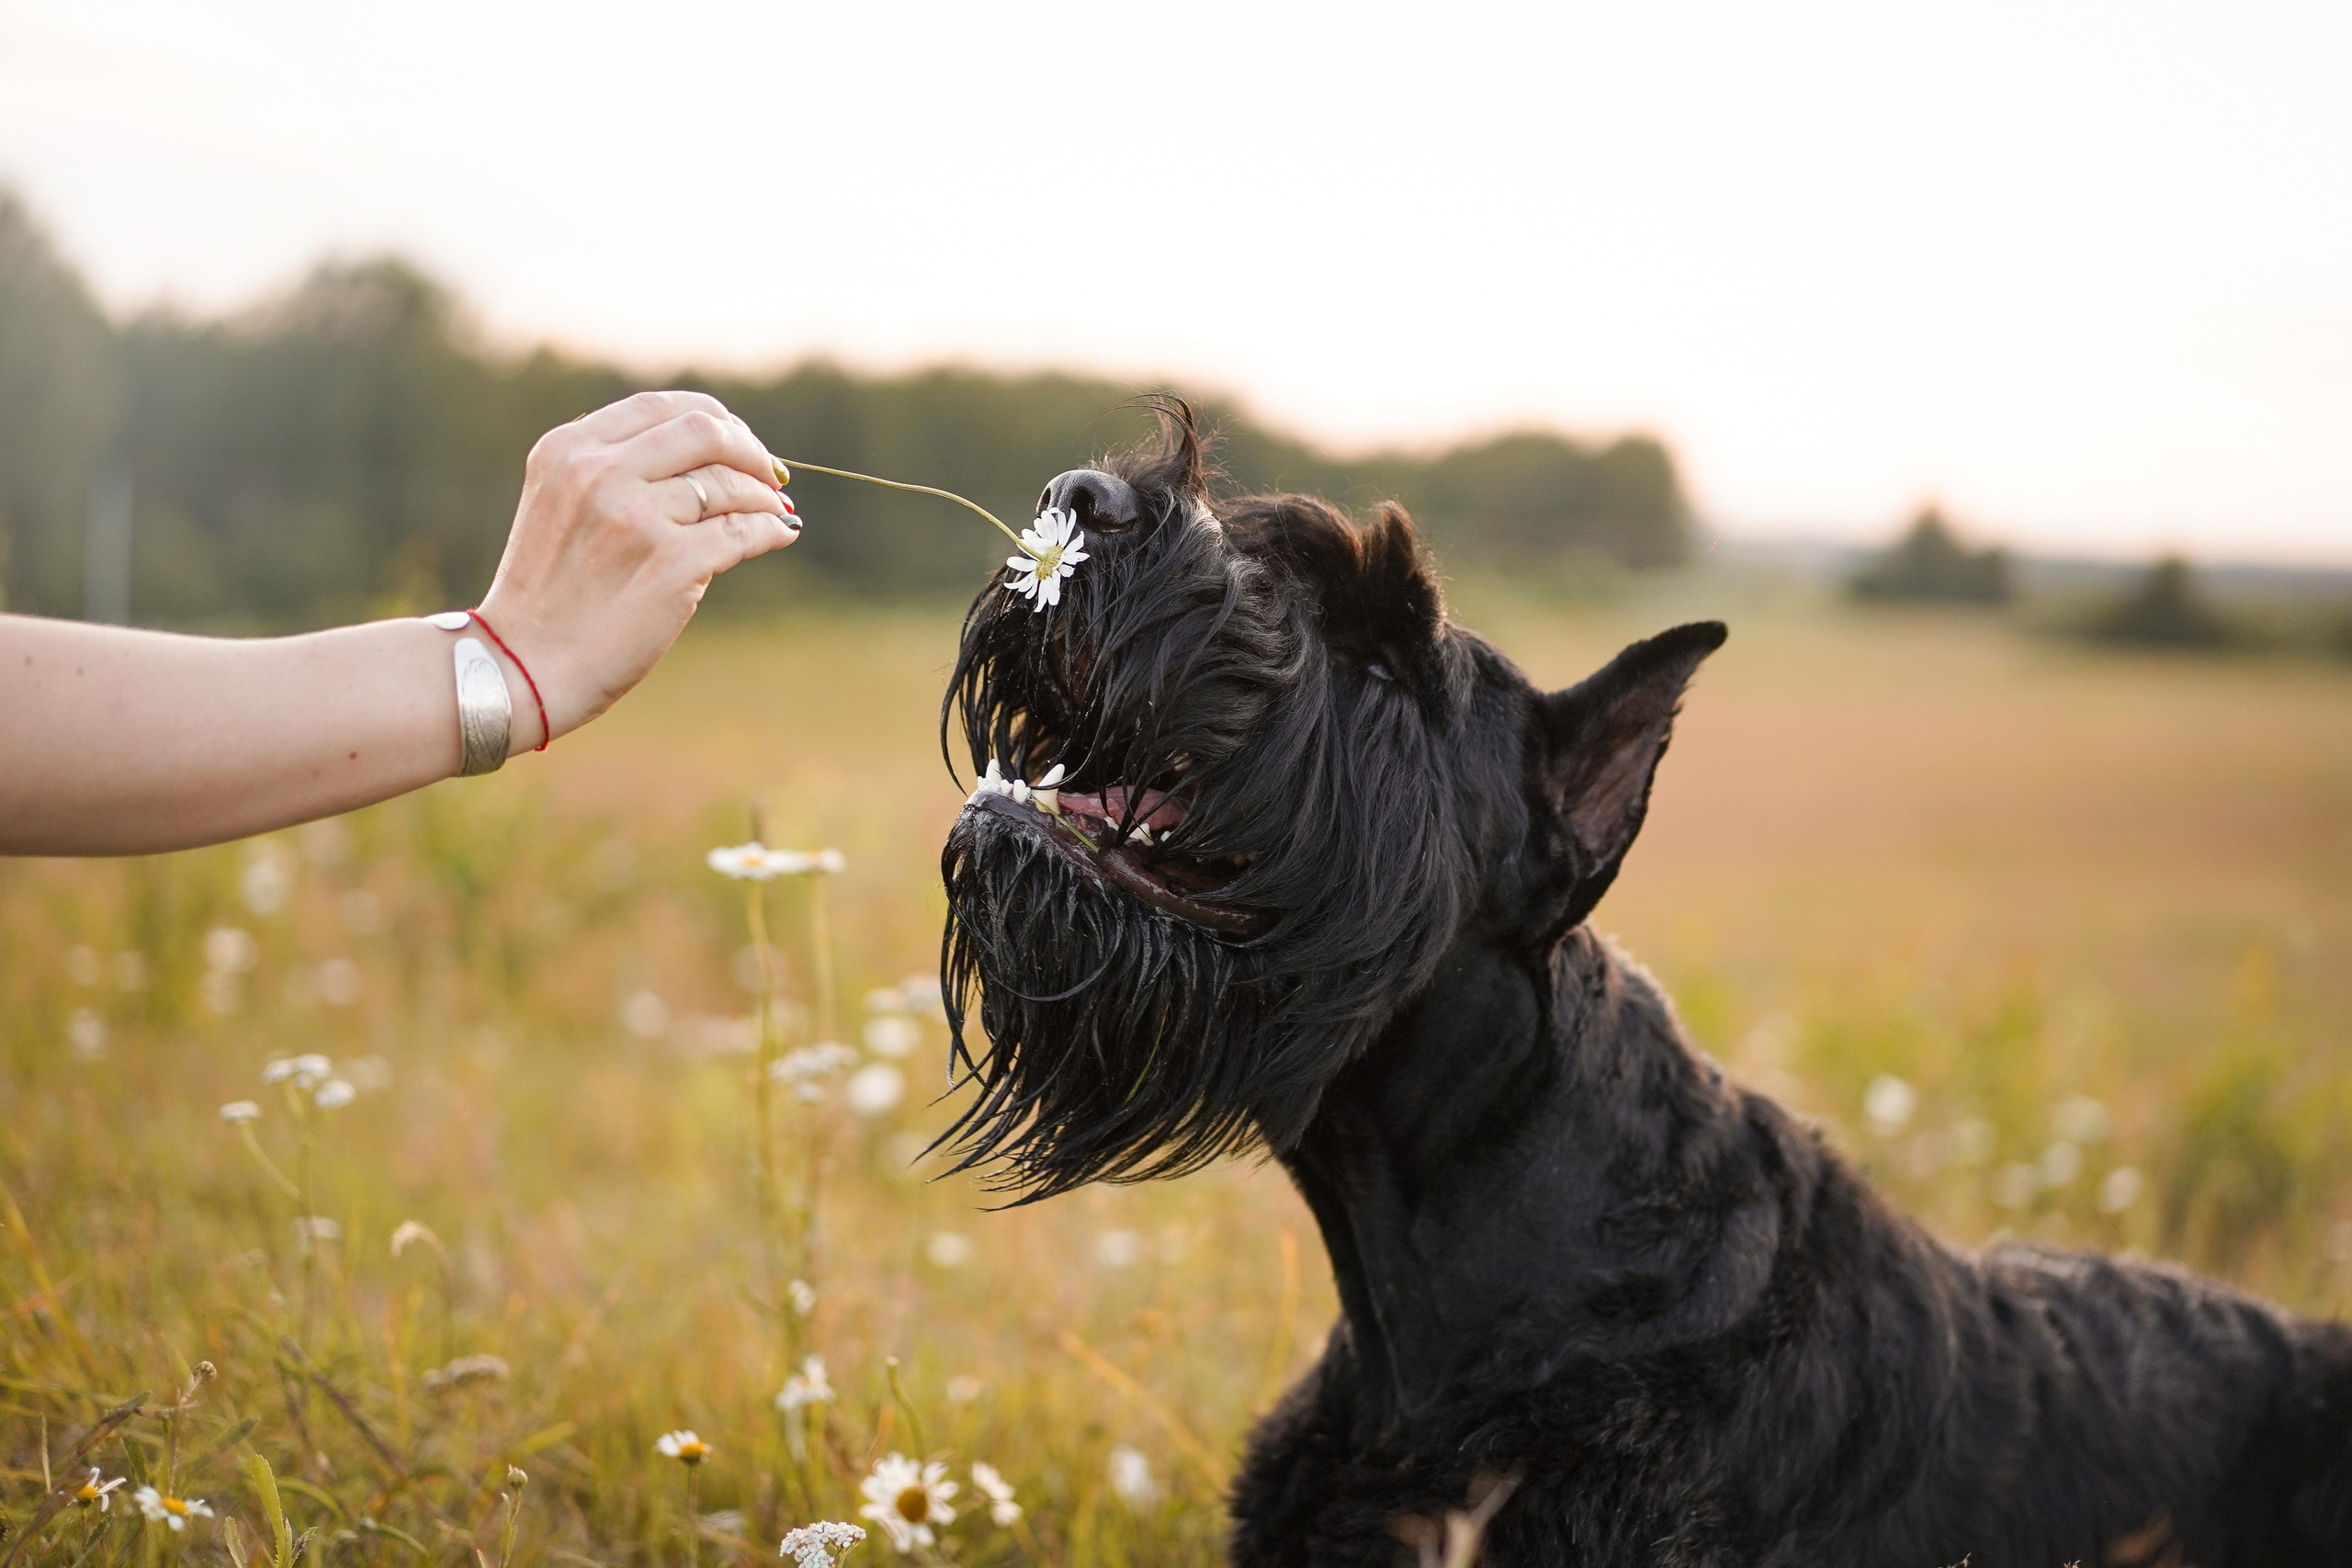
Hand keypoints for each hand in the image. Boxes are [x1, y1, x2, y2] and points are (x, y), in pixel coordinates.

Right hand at [473, 390, 798, 742]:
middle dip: (749, 448)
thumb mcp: (558, 503)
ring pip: (728, 484)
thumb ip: (612, 468)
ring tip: (775, 509)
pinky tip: (780, 533)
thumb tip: (704, 455)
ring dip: (763, 497)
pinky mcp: (673, 563)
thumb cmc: (547, 593)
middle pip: (705, 432)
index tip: (737, 439)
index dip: (713, 418)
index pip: (661, 407)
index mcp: (569, 449)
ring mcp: (637, 516)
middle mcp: (600, 472)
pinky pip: (744, 532)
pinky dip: (771, 530)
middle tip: (770, 472)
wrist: (524, 664)